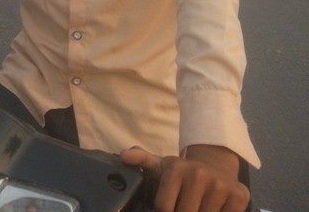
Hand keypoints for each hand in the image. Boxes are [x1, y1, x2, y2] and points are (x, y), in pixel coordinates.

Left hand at [120, 145, 248, 211]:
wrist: (215, 168)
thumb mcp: (160, 166)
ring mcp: (221, 185)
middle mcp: (198, 174)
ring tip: (196, 206)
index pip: (164, 207)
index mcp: (176, 168)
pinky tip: (211, 209)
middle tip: (183, 206)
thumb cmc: (182, 173)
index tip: (168, 206)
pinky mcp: (239, 195)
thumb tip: (124, 156)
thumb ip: (141, 160)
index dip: (164, 211)